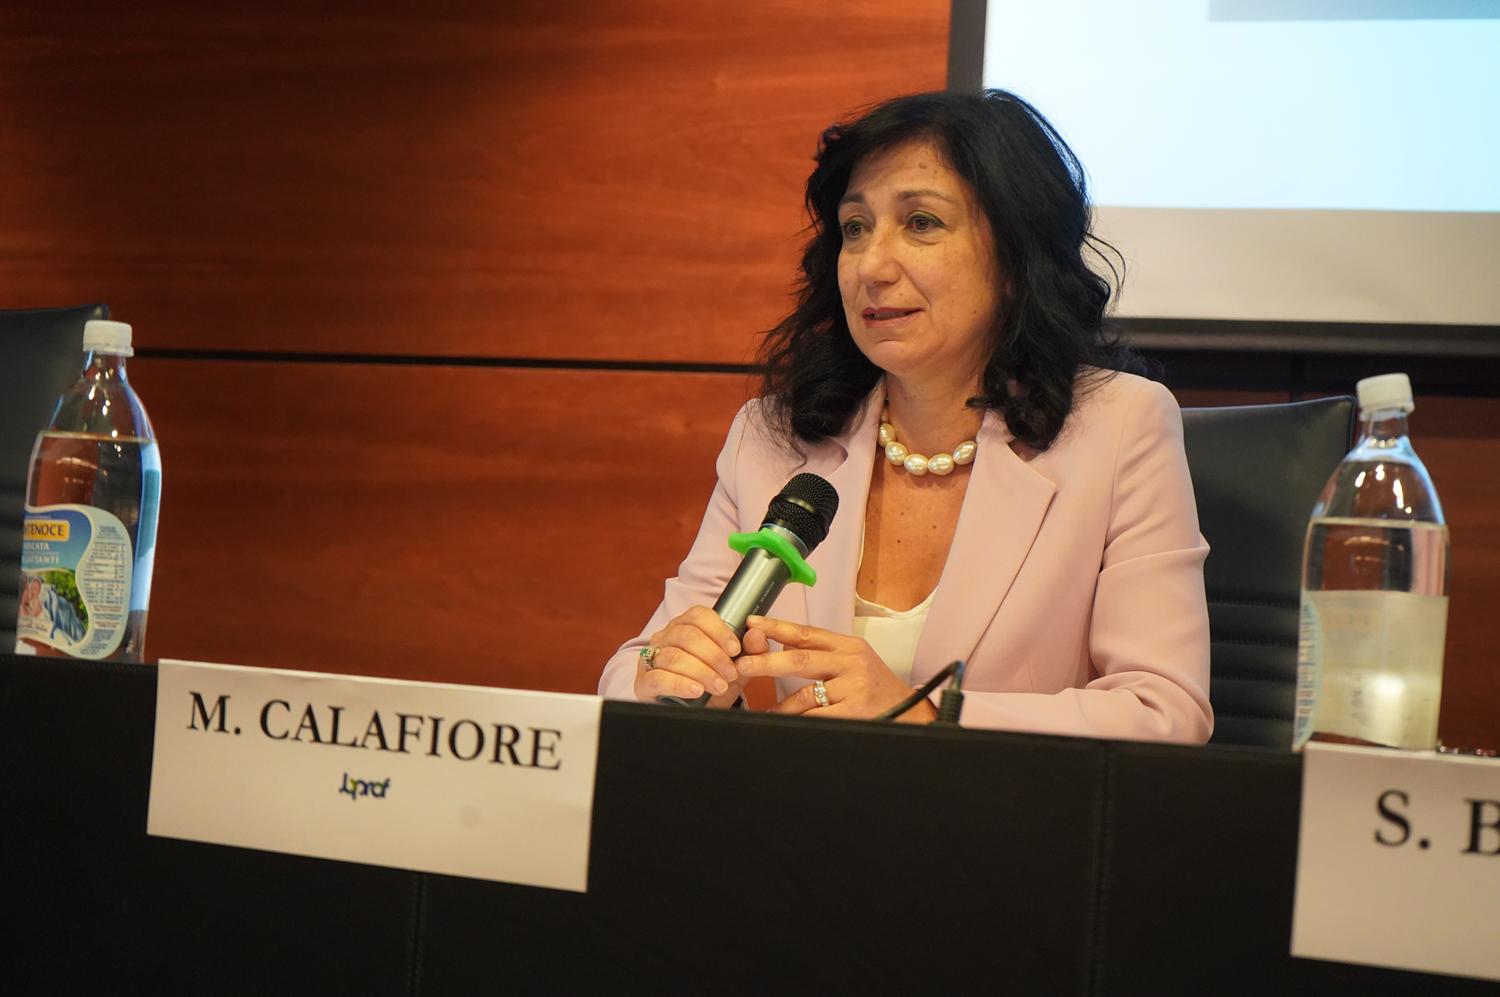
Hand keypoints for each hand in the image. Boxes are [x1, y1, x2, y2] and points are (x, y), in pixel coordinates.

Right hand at [634, 606, 767, 707]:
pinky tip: (696, 690)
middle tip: (731, 674)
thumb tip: (757, 634)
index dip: (719, 630)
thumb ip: (750, 652)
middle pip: (687, 635)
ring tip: (719, 686)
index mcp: (686, 626)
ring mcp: (652, 658)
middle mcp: (666, 637)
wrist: (692, 713)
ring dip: (702, 671)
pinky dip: (680, 683)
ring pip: (674, 656)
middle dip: (714, 655)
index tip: (735, 649)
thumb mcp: (735, 669)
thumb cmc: (711, 685)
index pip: (698, 615)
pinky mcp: (644, 681)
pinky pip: (659, 678)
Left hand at [735, 616, 936, 722]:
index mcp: (847, 645)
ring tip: (763, 710)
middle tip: (741, 666)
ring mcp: (853, 686)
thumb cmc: (875, 686)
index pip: (805, 633)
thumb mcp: (853, 661)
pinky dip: (798, 720)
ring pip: (805, 694)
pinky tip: (785, 723)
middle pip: (799, 659)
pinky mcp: (855, 710)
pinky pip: (817, 716)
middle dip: (765, 663)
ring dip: (780, 705)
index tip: (752, 623)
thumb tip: (781, 646)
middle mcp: (850, 661)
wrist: (910, 710)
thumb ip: (822, 653)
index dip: (776, 627)